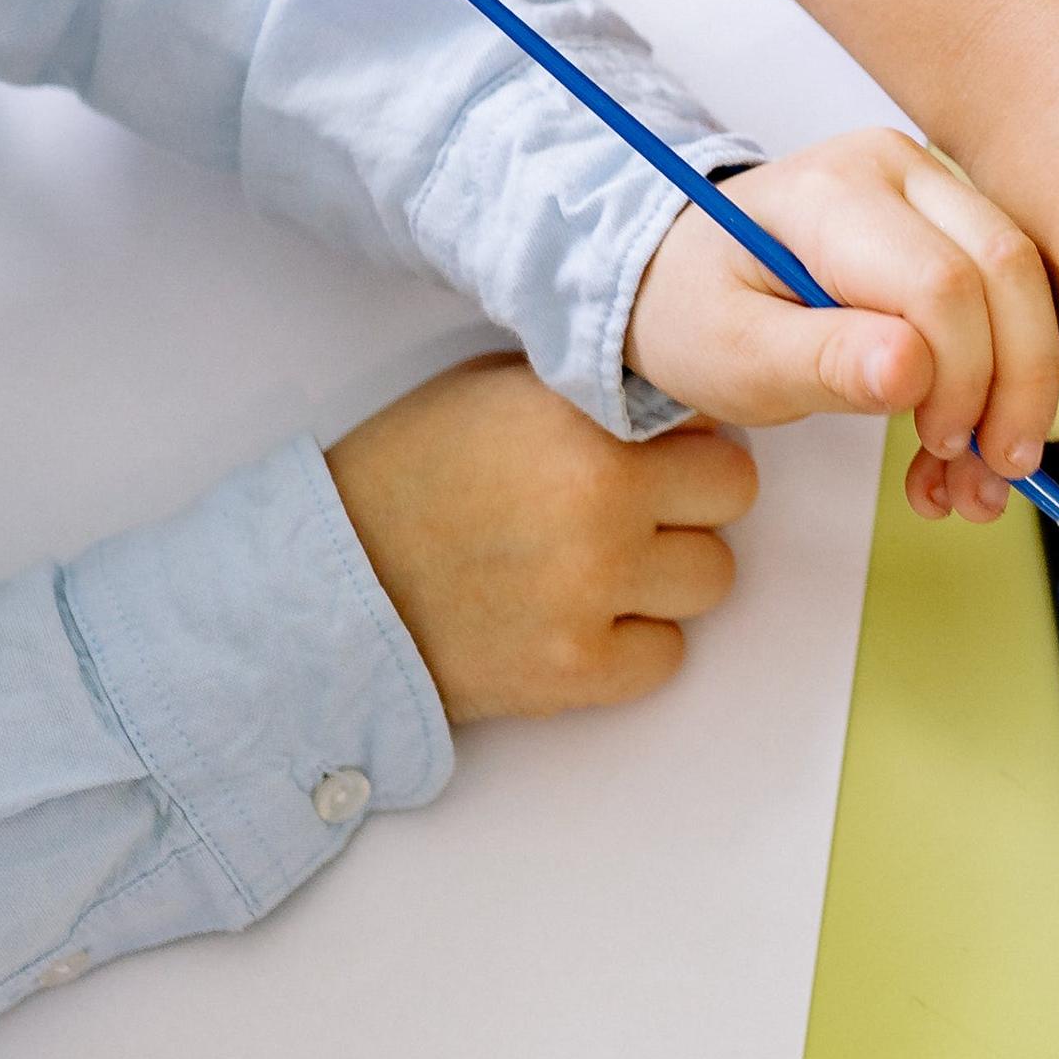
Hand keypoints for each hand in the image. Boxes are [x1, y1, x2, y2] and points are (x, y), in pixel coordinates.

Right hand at [325, 353, 760, 721]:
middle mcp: (602, 498)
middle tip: (627, 516)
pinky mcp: (578, 667)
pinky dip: (632, 647)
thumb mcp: (497, 391)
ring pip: (712, 577)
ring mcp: (594, 588)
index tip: (646, 455)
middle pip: (733, 495)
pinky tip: (573, 623)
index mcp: (584, 419)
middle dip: (690, 502)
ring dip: (666, 576)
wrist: (325, 588)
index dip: (681, 440)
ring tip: (591, 570)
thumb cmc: (408, 474)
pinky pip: (668, 655)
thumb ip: (595, 391)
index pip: (712, 420)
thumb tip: (685, 406)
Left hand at [624, 132, 1058, 522]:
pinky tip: (964, 453)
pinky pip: (1010, 302)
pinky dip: (1002, 385)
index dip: (962, 374)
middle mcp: (899, 169)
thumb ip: (819, 362)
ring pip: (1025, 286)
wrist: (684, 277)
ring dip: (1017, 395)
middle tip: (992, 478)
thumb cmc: (698, 311)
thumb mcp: (732, 354)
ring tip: (975, 488)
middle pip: (1006, 269)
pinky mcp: (957, 228)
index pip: (940, 281)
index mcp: (832, 191)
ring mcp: (936, 190)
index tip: (936, 446)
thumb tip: (913, 374)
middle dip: (1016, 385)